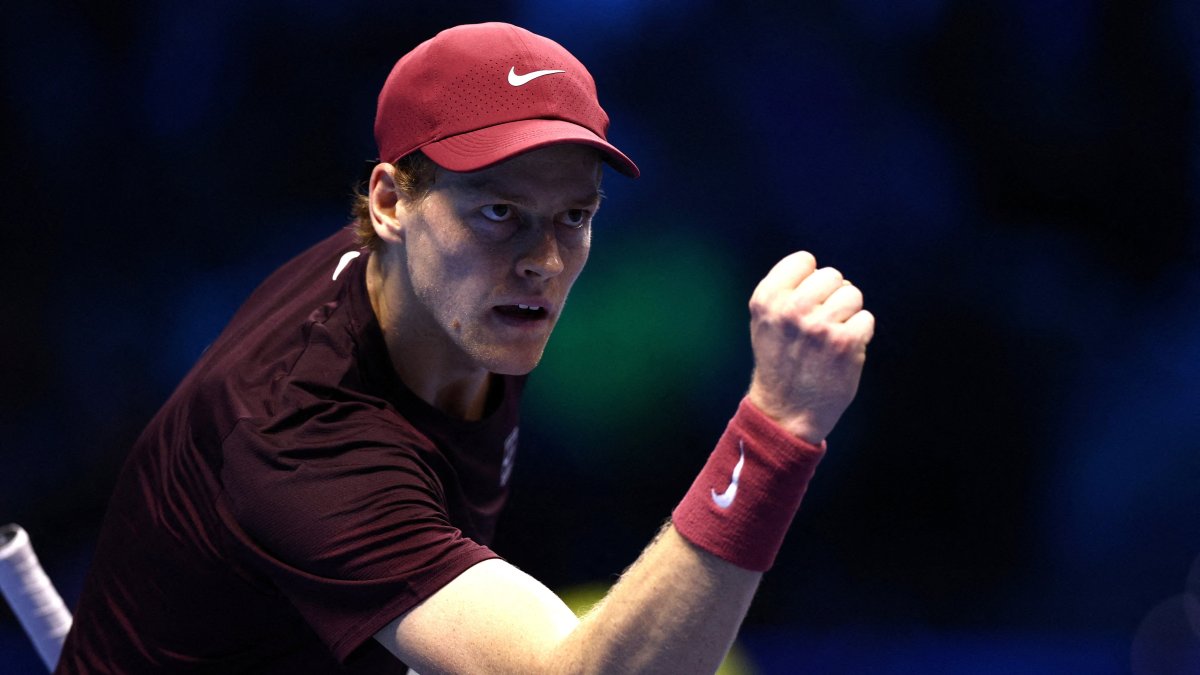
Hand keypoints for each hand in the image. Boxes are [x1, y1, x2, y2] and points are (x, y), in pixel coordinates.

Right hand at [746, 251, 874, 443]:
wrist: (786, 411)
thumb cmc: (780, 361)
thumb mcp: (766, 322)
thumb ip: (784, 291)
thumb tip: (820, 270)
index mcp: (767, 299)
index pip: (804, 260)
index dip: (810, 279)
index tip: (805, 302)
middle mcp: (790, 309)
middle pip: (832, 275)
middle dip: (832, 296)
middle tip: (821, 322)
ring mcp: (819, 326)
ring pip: (853, 294)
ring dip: (848, 314)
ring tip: (832, 336)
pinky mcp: (845, 343)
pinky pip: (866, 319)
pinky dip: (860, 334)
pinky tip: (843, 350)